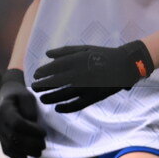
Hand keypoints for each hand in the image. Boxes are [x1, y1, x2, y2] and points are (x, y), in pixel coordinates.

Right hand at [0, 69, 45, 157]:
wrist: (6, 95)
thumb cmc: (19, 95)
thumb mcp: (27, 96)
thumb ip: (30, 109)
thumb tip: (33, 124)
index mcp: (4, 109)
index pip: (16, 124)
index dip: (31, 131)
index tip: (43, 132)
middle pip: (14, 138)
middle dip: (31, 144)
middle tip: (43, 144)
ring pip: (10, 146)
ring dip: (26, 151)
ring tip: (38, 151)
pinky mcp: (0, 137)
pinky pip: (6, 150)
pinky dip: (16, 156)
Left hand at [31, 40, 153, 112]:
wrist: (125, 64)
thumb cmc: (101, 54)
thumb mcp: (83, 49)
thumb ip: (64, 51)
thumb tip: (46, 54)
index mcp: (77, 60)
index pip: (54, 68)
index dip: (43, 72)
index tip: (35, 75)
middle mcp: (80, 74)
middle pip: (56, 82)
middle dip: (42, 86)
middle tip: (34, 88)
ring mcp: (87, 87)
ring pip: (64, 95)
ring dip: (51, 98)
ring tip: (42, 99)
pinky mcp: (95, 97)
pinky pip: (78, 105)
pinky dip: (66, 108)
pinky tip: (57, 108)